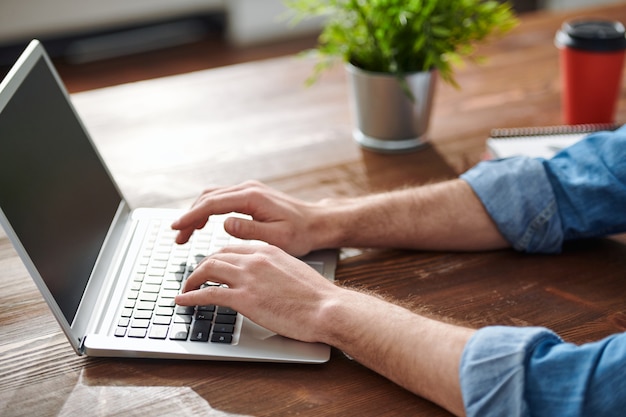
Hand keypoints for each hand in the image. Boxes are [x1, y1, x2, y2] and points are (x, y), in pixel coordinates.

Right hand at [171, 181, 325, 256]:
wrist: (317, 223)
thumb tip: (225, 223)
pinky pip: (222, 199)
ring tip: (185, 234)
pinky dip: (207, 210)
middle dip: (189, 216)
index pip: (212, 204)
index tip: (177, 229)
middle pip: (208, 198)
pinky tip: (202, 224)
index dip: (191, 217)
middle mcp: (248, 189)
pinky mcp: (251, 195)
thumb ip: (249, 230)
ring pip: (213, 196)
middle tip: (178, 237)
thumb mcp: (276, 238)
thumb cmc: (300, 233)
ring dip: (196, 213)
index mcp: (252, 198)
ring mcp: (249, 190)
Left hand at [174, 244, 338, 342]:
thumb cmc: (317, 296)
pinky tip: (183, 301)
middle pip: (217, 256)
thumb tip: (268, 281)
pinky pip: (208, 294)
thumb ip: (276, 270)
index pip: (233, 248)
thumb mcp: (295, 272)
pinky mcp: (244, 298)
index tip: (211, 267)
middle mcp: (255, 259)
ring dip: (192, 279)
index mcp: (268, 250)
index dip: (217, 258)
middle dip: (201, 267)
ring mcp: (249, 277)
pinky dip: (191, 296)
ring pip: (208, 269)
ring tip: (186, 289)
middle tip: (194, 278)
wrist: (327, 307)